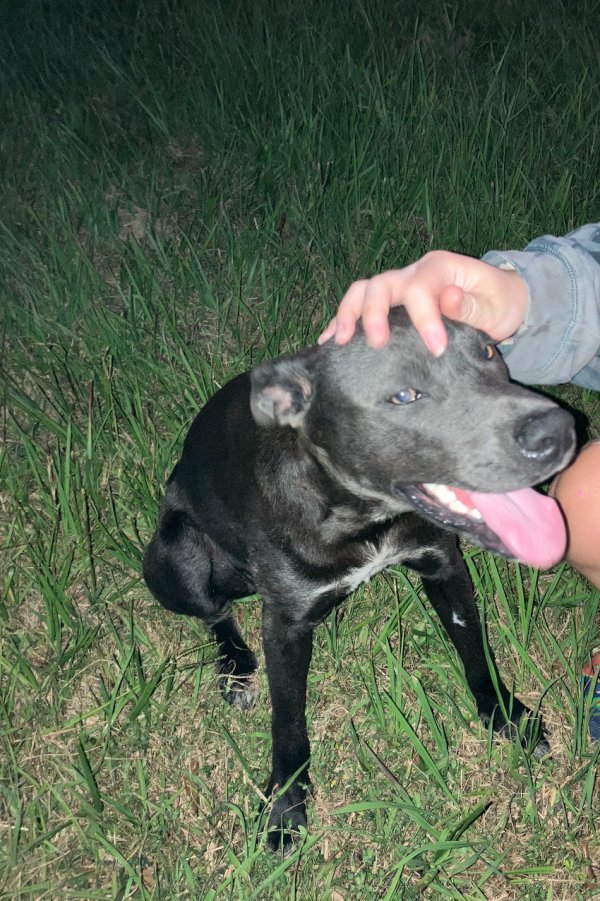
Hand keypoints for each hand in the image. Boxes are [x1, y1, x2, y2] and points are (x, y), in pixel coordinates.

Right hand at [320, 251, 528, 354]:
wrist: (499, 301)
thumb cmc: (499, 304)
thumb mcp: (497, 306)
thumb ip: (473, 305)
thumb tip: (448, 299)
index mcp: (440, 268)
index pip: (422, 288)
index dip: (425, 318)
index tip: (437, 349)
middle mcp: (413, 272)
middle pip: (381, 284)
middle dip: (374, 313)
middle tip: (376, 345)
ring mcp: (398, 286)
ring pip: (362, 291)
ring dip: (347, 315)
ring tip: (338, 342)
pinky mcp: (390, 303)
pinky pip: (358, 306)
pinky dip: (340, 322)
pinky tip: (327, 342)